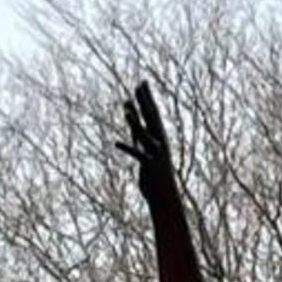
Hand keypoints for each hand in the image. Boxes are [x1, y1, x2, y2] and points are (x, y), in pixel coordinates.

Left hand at [117, 80, 175, 206]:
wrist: (165, 198)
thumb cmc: (154, 175)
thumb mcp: (144, 150)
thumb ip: (137, 133)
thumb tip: (130, 116)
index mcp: (160, 139)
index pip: (153, 114)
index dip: (147, 98)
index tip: (142, 82)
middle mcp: (160, 144)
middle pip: (151, 119)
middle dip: (145, 103)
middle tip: (139, 86)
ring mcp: (156, 155)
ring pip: (144, 135)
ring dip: (135, 124)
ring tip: (127, 111)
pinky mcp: (149, 166)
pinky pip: (137, 155)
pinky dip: (127, 148)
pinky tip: (116, 142)